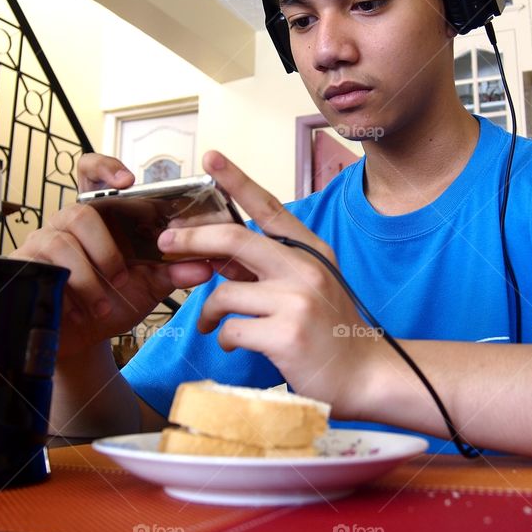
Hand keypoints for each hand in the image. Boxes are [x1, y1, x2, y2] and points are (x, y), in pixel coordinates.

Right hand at [9, 153, 214, 359]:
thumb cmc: (115, 302)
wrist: (84, 340)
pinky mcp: (26, 266)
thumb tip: (204, 266)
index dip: (105, 166)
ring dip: (90, 276)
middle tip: (122, 277)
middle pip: (81, 211)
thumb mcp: (150, 286)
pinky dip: (70, 291)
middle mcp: (68, 223)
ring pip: (62, 241)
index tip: (127, 180)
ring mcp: (43, 242)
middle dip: (106, 249)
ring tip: (104, 303)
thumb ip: (174, 272)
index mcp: (100, 218)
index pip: (91, 173)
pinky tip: (82, 311)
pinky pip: (45, 267)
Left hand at [157, 150, 379, 417]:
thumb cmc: (330, 329)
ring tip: (212, 324)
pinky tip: (235, 345)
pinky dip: (224, 338)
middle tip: (166, 241)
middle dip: (193, 238)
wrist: (365, 373)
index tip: (211, 157)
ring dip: (209, 312)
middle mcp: (306, 268)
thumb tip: (218, 256)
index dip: (237, 180)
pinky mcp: (286, 335)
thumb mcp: (308, 286)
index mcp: (312, 251)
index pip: (270, 207)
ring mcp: (297, 300)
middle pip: (236, 238)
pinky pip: (231, 329)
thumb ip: (268, 267)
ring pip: (224, 293)